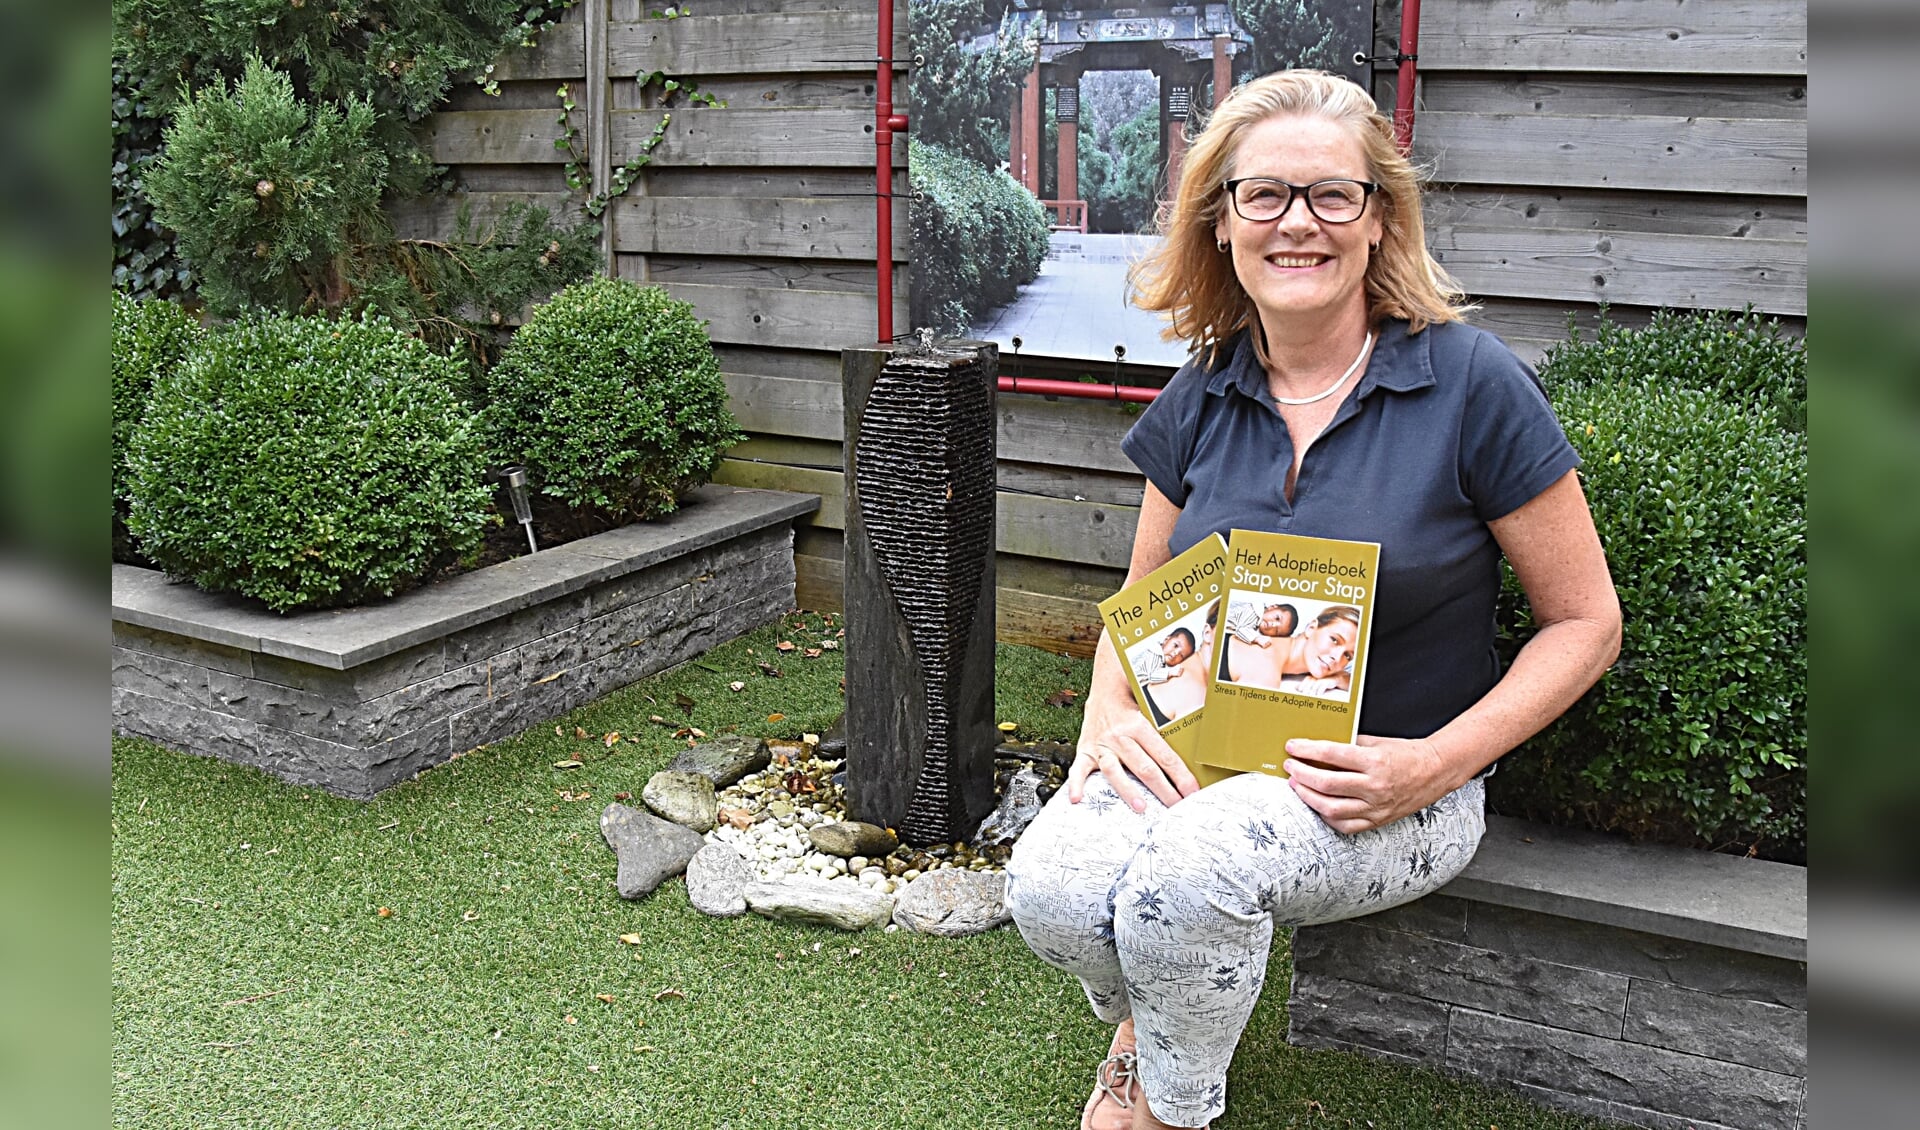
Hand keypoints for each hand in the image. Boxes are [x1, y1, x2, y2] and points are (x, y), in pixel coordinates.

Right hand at [1066, 701, 1199, 811]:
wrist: (1105, 687)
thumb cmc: (1134, 700)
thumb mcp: (1153, 709)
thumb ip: (1171, 726)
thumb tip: (1201, 741)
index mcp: (1139, 725)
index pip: (1164, 755)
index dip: (1180, 775)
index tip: (1193, 792)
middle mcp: (1120, 735)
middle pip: (1144, 767)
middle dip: (1164, 790)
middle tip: (1177, 808)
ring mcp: (1101, 744)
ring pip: (1115, 770)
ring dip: (1128, 789)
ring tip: (1141, 807)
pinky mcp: (1085, 749)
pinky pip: (1079, 768)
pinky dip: (1076, 784)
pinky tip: (1077, 799)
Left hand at [1280, 735, 1456, 833]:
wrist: (1435, 772)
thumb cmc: (1405, 754)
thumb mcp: (1376, 743)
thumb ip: (1348, 745)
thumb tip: (1317, 748)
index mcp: (1374, 761)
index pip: (1332, 754)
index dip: (1307, 750)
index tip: (1292, 747)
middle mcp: (1374, 786)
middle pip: (1326, 783)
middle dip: (1301, 774)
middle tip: (1290, 767)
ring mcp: (1376, 807)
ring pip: (1332, 809)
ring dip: (1308, 797)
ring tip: (1297, 786)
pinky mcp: (1378, 820)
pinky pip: (1346, 825)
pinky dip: (1327, 817)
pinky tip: (1318, 806)